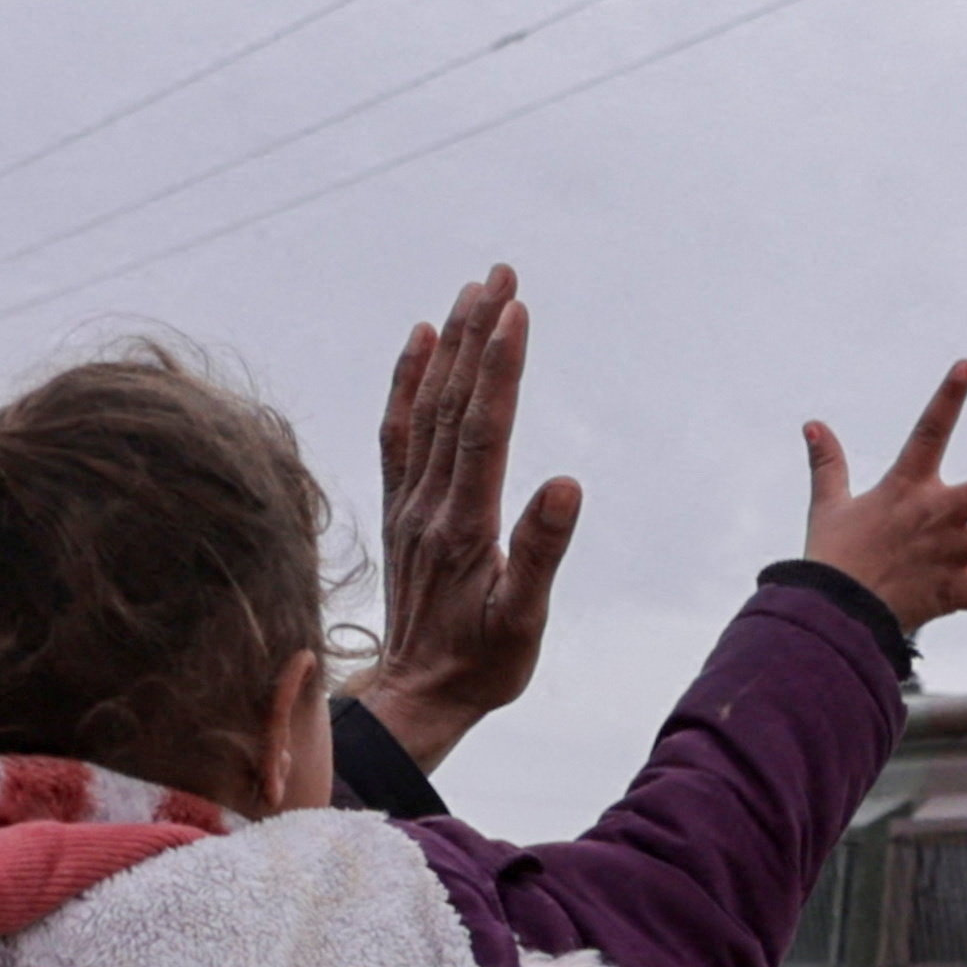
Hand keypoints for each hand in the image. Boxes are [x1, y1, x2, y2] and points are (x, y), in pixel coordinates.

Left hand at [352, 264, 581, 776]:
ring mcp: (410, 502)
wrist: (417, 695)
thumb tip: (567, 486)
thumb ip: (542, 552)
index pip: (484, 429)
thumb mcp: (523, 621)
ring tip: (469, 292)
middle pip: (453, 402)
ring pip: (427, 407)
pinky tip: (421, 345)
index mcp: (465, 524)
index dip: (500, 367)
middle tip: (498, 272)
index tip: (515, 309)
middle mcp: (430, 502)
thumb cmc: (481, 665)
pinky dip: (408, 381)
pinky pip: (399, 431)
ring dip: (450, 346)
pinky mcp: (401, 508)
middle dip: (478, 334)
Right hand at [801, 364, 966, 631]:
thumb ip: (828, 464)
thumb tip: (812, 425)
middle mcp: (936, 517)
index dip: (948, 397)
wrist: (830, 613)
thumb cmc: (832, 558)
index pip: (929, 431)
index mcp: (906, 488)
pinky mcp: (953, 592)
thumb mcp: (829, 505)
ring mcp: (950, 555)